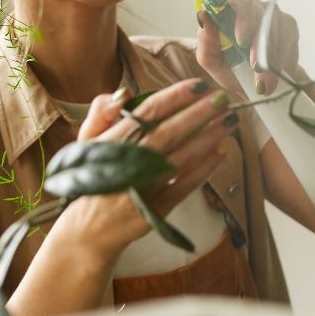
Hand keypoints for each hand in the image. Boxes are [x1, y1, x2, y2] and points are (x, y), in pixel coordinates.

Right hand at [53, 79, 239, 258]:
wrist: (87, 230)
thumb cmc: (89, 178)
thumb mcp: (85, 141)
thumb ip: (102, 111)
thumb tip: (125, 92)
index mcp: (111, 141)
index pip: (147, 112)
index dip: (175, 96)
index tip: (198, 85)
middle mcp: (127, 163)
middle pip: (168, 132)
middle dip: (198, 113)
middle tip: (223, 99)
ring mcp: (142, 188)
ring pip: (180, 158)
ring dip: (207, 138)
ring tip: (228, 122)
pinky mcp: (154, 210)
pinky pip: (183, 187)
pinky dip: (203, 170)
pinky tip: (221, 153)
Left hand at [195, 0, 299, 96]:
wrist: (255, 84)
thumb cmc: (229, 69)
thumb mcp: (212, 61)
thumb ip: (205, 41)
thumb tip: (203, 16)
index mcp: (227, 10)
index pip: (235, 4)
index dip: (241, 20)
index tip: (242, 42)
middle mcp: (249, 5)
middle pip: (257, 14)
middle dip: (258, 44)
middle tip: (256, 68)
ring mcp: (270, 11)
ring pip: (275, 27)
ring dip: (271, 56)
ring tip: (266, 80)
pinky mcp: (288, 23)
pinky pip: (289, 35)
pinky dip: (283, 56)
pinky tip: (278, 70)